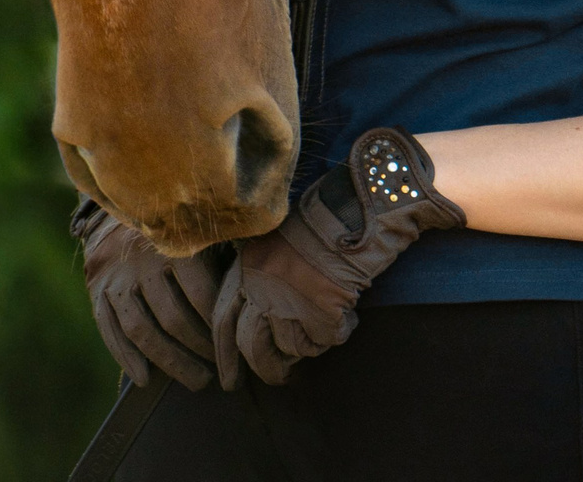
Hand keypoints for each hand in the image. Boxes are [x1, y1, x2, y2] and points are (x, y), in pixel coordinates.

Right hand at [74, 198, 228, 390]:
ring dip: (168, 361)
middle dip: (196, 351)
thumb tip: (249, 293)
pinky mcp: (97, 284)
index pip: (200, 295)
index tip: (232, 346)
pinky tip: (143, 378)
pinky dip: (125, 357)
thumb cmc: (180, 215)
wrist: (125, 192)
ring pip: (140, 329)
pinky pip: (108, 328)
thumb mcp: (202, 223)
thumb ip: (221, 252)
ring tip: (193, 379)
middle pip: (172, 318)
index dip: (217, 326)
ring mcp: (116, 273)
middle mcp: (142, 258)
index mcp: (174, 240)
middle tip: (214, 375)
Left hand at [212, 129, 464, 387]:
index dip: (223, 350)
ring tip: (312, 341)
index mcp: (248, 263)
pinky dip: (330, 337)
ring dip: (299, 350)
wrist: (360, 204)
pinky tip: (341, 322)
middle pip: (249, 343)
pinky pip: (319, 341)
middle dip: (259, 367)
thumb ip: (262, 269)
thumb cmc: (324, 215)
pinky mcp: (321, 311)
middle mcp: (261, 284)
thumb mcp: (278, 236)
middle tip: (270, 378)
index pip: (222, 318)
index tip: (227, 373)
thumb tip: (256, 309)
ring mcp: (290, 299)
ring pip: (285, 348)